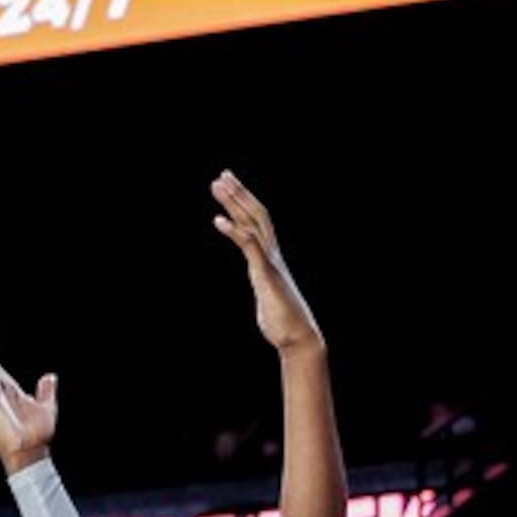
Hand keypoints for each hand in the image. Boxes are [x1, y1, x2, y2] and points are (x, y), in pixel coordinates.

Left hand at [206, 171, 320, 354]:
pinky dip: (234, 231)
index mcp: (271, 258)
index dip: (244, 202)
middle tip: (221, 176)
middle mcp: (272, 255)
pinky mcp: (266, 275)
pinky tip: (218, 221)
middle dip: (239, 194)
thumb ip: (263, 282)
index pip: (258, 222)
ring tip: (217, 186)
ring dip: (234, 203)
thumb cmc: (283, 322)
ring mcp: (270, 263)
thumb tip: (262, 281)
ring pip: (253, 224)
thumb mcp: (268, 295)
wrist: (298, 339)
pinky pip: (249, 247)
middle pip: (256, 215)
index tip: (230, 186)